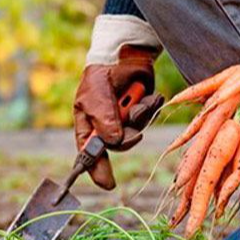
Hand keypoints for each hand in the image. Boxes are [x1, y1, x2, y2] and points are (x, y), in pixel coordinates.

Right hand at [74, 15, 162, 189]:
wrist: (123, 55)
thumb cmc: (100, 77)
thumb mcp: (95, 97)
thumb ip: (104, 119)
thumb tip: (114, 142)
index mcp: (88, 127)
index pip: (90, 154)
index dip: (96, 171)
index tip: (107, 184)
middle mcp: (107, 128)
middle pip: (119, 146)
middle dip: (127, 138)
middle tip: (131, 131)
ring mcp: (126, 121)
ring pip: (137, 132)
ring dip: (139, 116)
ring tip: (135, 99)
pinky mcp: (142, 112)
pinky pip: (149, 119)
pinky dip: (150, 107)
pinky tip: (148, 96)